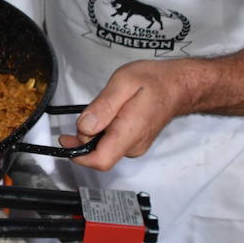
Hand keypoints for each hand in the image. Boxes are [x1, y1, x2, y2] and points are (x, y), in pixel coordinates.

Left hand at [58, 59, 200, 170]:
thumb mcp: (124, 82)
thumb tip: (84, 127)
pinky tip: (114, 113)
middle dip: (86, 134)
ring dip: (96, 130)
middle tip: (95, 108)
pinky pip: (111, 142)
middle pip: (97, 152)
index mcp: (129, 132)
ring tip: (109, 107)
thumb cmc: (154, 81)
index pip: (100, 160)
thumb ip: (103, 106)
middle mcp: (133, 145)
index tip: (66, 139)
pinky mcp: (134, 143)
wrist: (177, 86)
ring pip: (103, 147)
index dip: (78, 154)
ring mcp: (135, 146)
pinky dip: (105, 129)